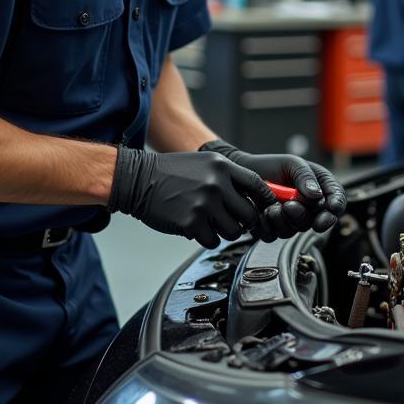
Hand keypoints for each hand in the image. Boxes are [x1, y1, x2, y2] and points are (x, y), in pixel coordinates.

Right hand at [109, 146, 275, 248]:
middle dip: (244, 221)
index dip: (265, 199)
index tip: (265, 208)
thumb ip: (228, 176)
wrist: (138, 179)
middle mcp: (216, 184)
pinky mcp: (191, 223)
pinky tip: (196, 227)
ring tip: (211, 222)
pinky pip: (213, 241)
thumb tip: (253, 196)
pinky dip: (207, 238)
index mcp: (222, 167)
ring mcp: (204, 204)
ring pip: (233, 231)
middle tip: (233, 220)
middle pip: (249, 213)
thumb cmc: (171, 172)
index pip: (257, 184)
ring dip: (225, 231)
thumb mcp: (204, 163)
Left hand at [200, 140, 347, 239]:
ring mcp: (292, 220)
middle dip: (302, 215)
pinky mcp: (274, 229)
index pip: (337, 201)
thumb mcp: (293, 163)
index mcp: (320, 189)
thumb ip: (306, 176)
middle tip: (290, 205)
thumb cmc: (272, 166)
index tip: (329, 208)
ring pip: (295, 230)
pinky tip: (262, 212)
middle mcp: (309, 208)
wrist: (245, 172)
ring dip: (283, 220)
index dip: (336, 207)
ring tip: (271, 207)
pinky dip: (267, 225)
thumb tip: (316, 195)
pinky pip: (274, 235)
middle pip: (316, 221)